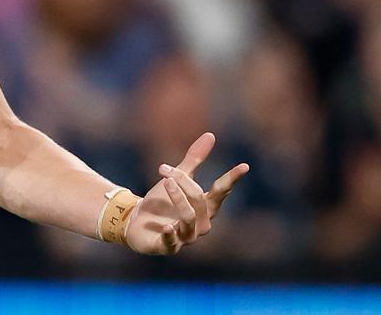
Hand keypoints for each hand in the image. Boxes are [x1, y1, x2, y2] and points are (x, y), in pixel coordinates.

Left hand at [126, 133, 249, 255]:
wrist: (136, 222)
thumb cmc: (162, 202)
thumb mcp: (176, 178)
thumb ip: (194, 160)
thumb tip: (211, 135)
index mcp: (205, 207)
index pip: (221, 192)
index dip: (231, 179)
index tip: (244, 166)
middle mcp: (200, 224)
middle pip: (200, 200)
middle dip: (183, 182)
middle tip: (164, 169)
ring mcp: (185, 237)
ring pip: (189, 218)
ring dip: (178, 198)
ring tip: (165, 182)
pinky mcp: (167, 246)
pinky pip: (172, 242)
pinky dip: (169, 234)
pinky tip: (165, 226)